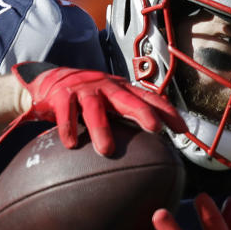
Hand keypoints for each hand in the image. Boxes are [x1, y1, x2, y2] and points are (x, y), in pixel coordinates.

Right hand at [11, 62, 185, 154]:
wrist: (48, 80)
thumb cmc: (85, 97)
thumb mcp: (109, 102)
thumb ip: (127, 118)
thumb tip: (154, 146)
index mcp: (121, 89)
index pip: (149, 98)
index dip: (167, 112)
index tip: (183, 129)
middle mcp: (105, 86)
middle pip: (128, 99)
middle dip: (143, 113)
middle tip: (155, 129)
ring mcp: (83, 90)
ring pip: (95, 109)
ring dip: (102, 128)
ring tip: (107, 150)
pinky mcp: (61, 96)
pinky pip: (66, 113)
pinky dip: (68, 128)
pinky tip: (71, 144)